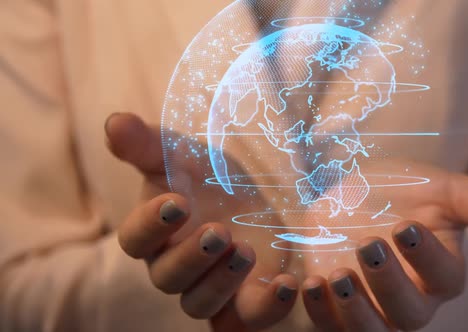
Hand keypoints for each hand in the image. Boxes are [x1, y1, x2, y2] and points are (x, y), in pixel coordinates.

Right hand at [106, 113, 297, 330]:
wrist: (250, 197)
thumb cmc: (207, 176)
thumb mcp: (181, 153)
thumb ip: (147, 143)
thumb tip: (113, 122)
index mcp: (154, 232)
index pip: (135, 240)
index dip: (151, 224)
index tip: (177, 201)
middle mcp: (175, 266)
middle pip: (168, 278)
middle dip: (192, 257)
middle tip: (219, 231)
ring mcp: (210, 286)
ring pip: (199, 303)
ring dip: (221, 281)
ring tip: (245, 249)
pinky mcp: (244, 300)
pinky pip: (247, 319)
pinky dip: (266, 308)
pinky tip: (286, 284)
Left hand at [300, 162, 467, 330]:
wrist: (358, 191)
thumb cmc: (407, 190)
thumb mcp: (445, 187)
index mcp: (442, 272)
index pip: (444, 276)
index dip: (427, 256)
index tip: (406, 226)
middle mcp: (412, 299)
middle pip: (408, 313)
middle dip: (389, 283)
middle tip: (368, 245)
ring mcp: (372, 306)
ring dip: (354, 311)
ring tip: (338, 276)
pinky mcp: (337, 305)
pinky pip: (330, 324)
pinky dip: (320, 310)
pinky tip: (311, 284)